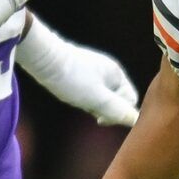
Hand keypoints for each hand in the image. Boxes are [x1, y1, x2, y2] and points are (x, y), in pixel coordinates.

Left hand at [17, 19, 139, 126]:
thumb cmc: (70, 78)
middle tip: (87, 108)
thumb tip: (135, 121)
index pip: (130, 101)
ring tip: (77, 99)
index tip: (99, 119)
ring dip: (93, 104)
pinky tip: (72, 94)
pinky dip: (84, 97)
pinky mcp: (82, 71)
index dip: (119, 114)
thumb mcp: (96, 99)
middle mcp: (110, 70)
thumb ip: (117, 110)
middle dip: (104, 109)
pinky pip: (91, 90)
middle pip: (117, 99)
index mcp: (117, 73)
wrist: (42, 57)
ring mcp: (96, 69)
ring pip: (103, 96)